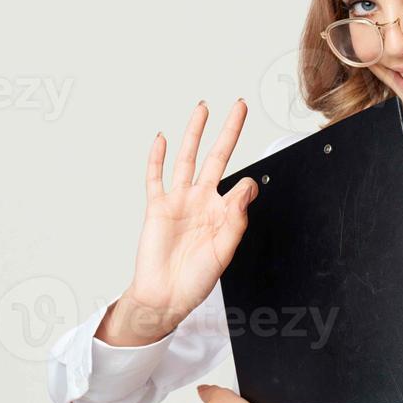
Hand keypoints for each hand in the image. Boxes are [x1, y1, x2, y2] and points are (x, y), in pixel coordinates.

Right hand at [98, 100, 258, 345]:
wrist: (165, 297)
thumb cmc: (196, 280)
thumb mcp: (224, 251)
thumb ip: (236, 219)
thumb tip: (247, 186)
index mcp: (222, 212)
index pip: (240, 185)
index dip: (246, 185)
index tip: (244, 191)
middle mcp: (201, 201)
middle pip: (216, 157)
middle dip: (228, 131)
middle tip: (239, 106)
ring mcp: (179, 201)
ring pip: (187, 158)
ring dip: (194, 133)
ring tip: (202, 109)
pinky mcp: (157, 207)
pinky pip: (155, 178)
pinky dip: (156, 158)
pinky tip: (160, 138)